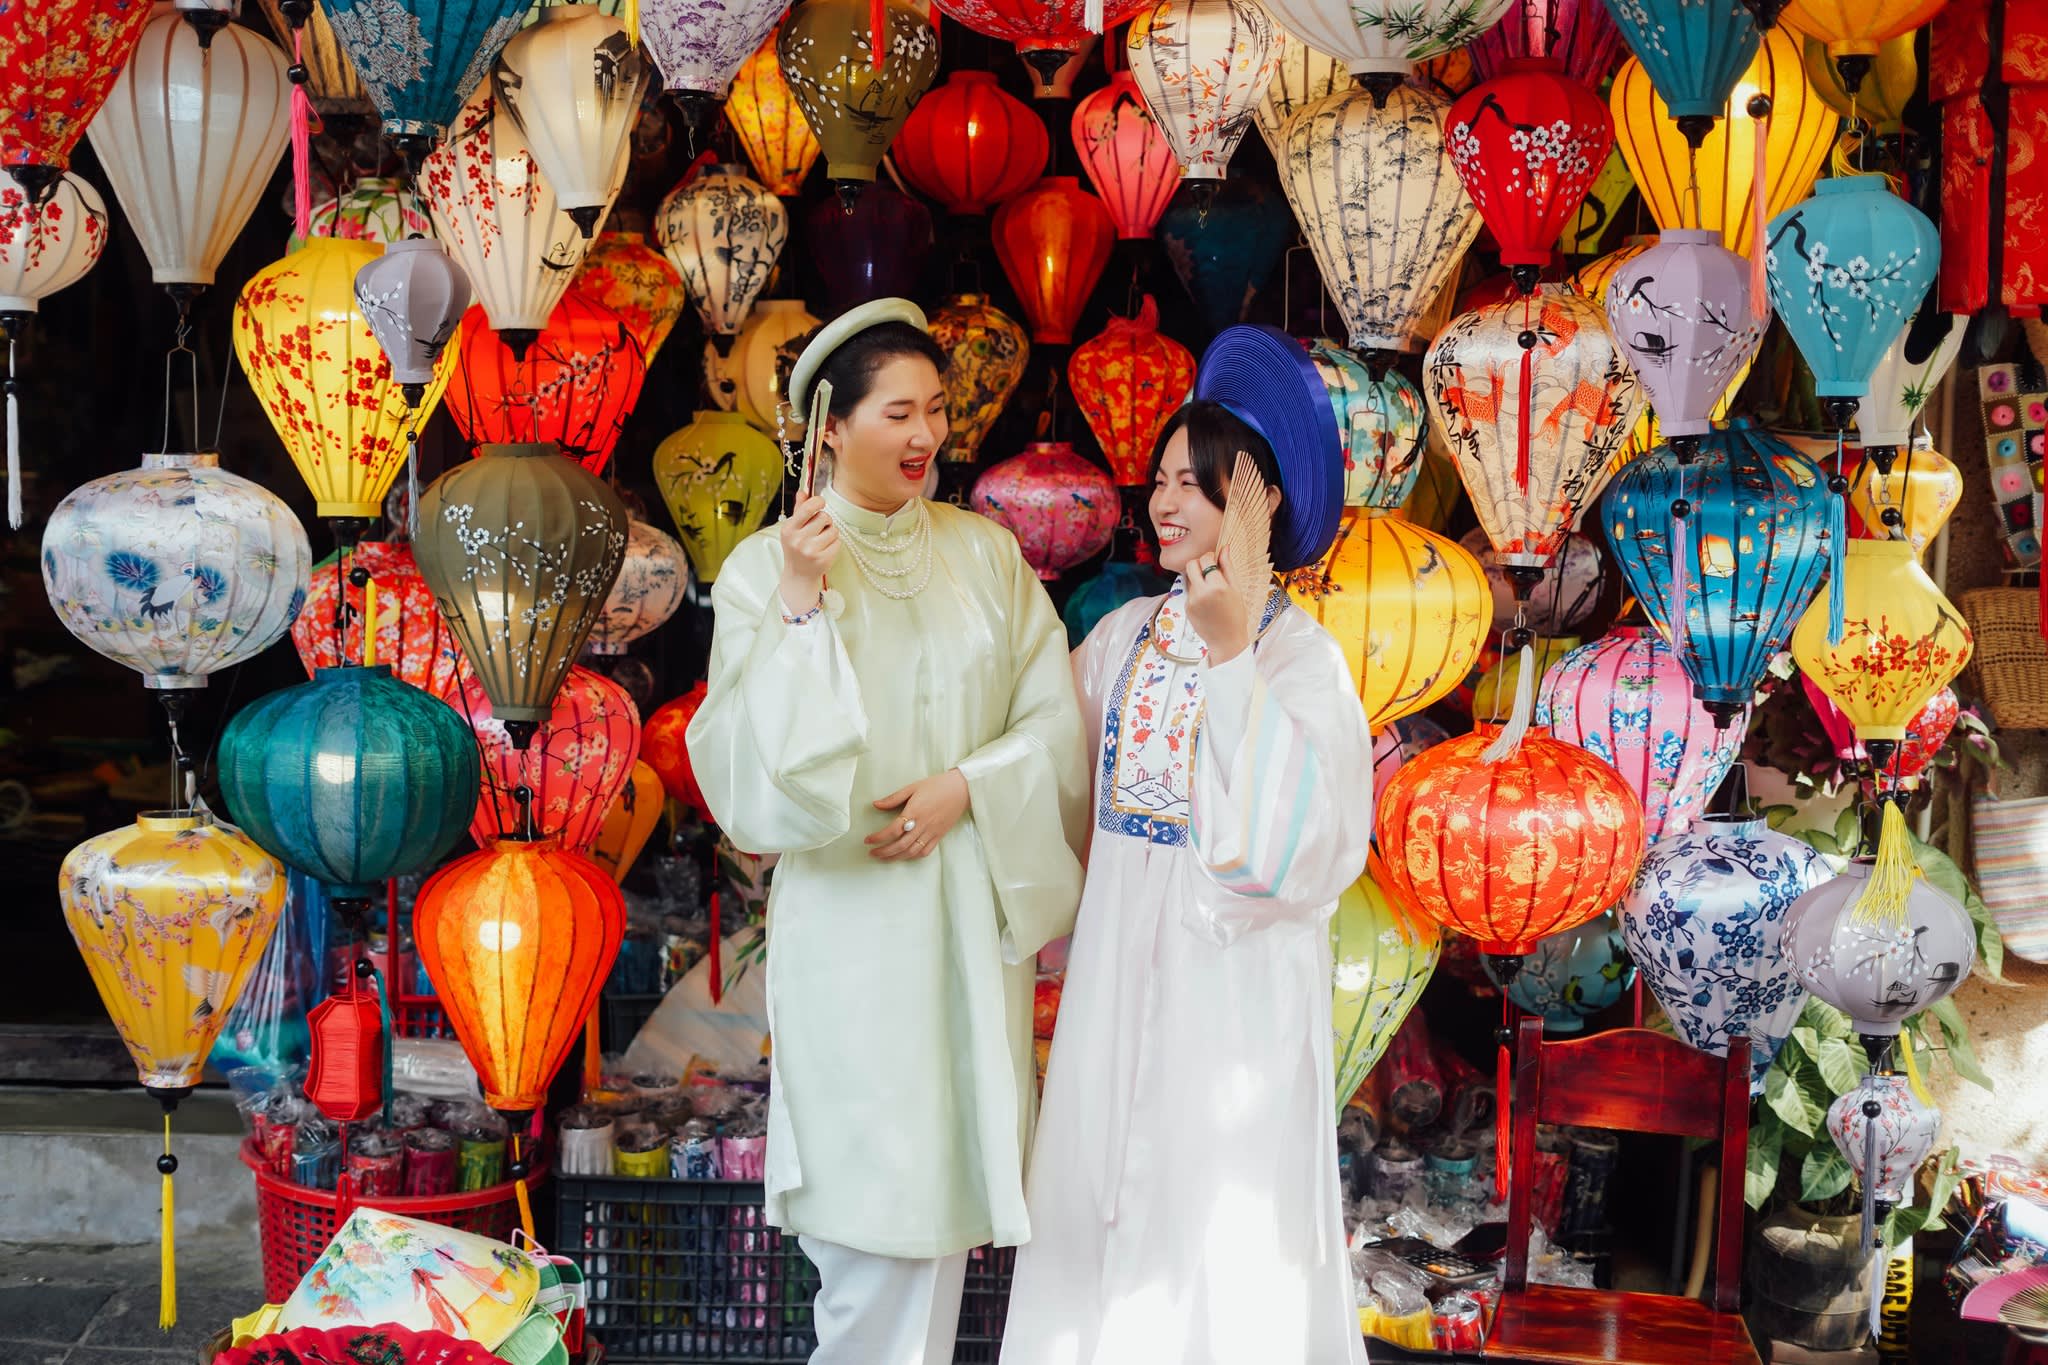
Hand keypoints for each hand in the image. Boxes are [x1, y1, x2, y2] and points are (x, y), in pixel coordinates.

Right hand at [777, 494, 836, 614]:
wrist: (799, 575)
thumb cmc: (796, 547)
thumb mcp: (793, 529)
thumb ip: (799, 509)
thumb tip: (803, 491)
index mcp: (789, 529)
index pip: (808, 508)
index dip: (818, 502)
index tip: (821, 503)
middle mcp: (798, 540)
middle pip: (824, 517)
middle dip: (824, 521)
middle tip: (818, 529)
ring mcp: (811, 551)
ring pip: (833, 530)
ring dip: (830, 533)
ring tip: (821, 540)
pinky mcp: (823, 560)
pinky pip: (838, 542)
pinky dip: (834, 544)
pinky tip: (825, 550)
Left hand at [866, 769, 970, 860]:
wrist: (961, 789)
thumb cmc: (937, 785)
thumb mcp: (913, 787)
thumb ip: (893, 798)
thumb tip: (876, 804)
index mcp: (915, 811)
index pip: (893, 830)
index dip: (878, 837)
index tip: (868, 840)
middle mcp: (923, 824)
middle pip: (901, 845)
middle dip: (884, 852)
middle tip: (872, 853)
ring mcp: (932, 832)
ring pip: (911, 851)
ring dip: (896, 857)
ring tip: (884, 858)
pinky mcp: (939, 836)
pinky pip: (925, 851)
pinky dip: (913, 856)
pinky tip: (904, 856)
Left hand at [1183, 549, 1249, 662]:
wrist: (1226, 640)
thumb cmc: (1236, 615)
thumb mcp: (1236, 589)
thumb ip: (1228, 567)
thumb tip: (1224, 548)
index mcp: (1217, 586)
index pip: (1205, 559)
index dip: (1210, 557)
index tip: (1215, 561)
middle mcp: (1202, 592)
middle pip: (1191, 564)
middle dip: (1199, 564)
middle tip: (1210, 571)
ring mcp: (1192, 600)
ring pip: (1189, 578)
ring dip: (1198, 578)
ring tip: (1211, 591)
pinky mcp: (1186, 607)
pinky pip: (1189, 591)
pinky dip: (1196, 591)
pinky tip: (1207, 602)